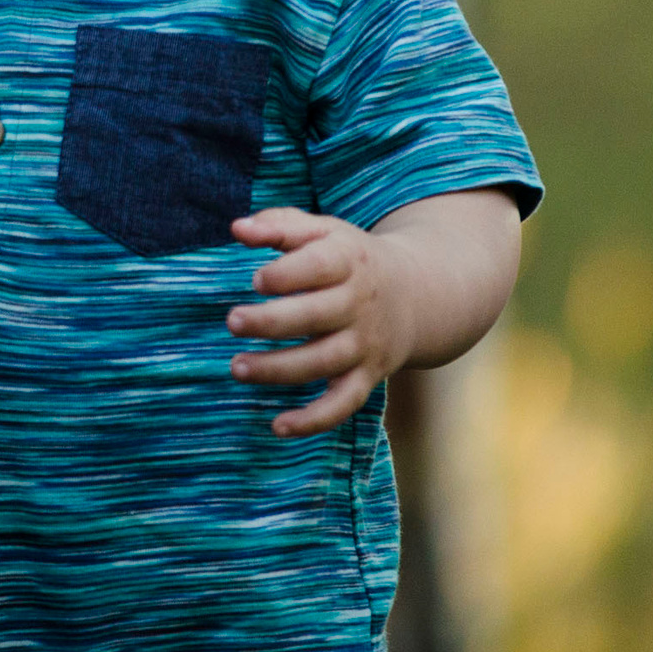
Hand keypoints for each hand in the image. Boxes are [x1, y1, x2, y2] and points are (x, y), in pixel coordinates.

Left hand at [225, 207, 416, 438]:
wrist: (419, 295)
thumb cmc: (351, 259)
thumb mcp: (323, 231)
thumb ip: (279, 225)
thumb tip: (237, 228)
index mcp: (348, 262)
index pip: (320, 266)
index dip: (287, 274)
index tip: (256, 279)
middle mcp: (358, 305)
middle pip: (316, 317)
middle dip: (273, 322)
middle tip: (233, 322)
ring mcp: (364, 345)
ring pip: (324, 362)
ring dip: (280, 369)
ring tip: (238, 367)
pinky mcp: (367, 377)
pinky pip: (343, 404)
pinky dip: (314, 420)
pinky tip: (278, 426)